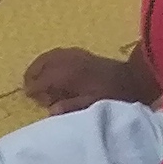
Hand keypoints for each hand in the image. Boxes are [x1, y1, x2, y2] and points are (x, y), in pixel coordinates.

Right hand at [21, 46, 149, 113]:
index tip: (28, 95)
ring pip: (50, 55)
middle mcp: (70, 61)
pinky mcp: (83, 53)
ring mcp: (76, 54)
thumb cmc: (115, 95)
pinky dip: (50, 59)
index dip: (34, 87)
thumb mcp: (94, 105)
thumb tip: (50, 110)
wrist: (135, 77)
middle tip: (27, 85)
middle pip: (43, 63)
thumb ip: (71, 107)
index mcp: (70, 74)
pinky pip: (59, 53)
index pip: (44, 79)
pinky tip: (51, 67)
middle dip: (33, 73)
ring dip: (40, 65)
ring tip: (35, 76)